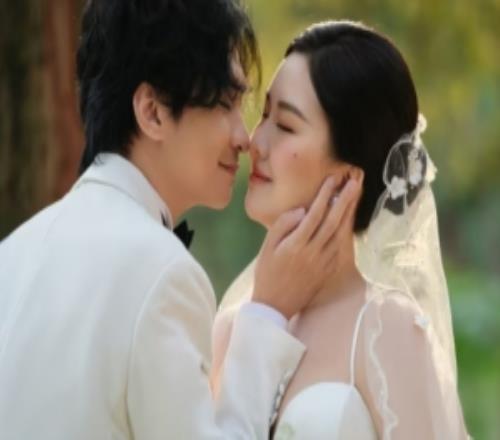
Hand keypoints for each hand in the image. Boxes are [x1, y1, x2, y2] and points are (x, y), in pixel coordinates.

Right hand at [252, 174, 361, 318]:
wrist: (275, 306)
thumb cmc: (267, 274)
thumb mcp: (266, 248)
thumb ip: (282, 226)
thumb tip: (301, 210)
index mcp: (296, 245)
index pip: (314, 214)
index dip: (325, 195)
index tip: (332, 180)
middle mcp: (313, 252)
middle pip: (333, 221)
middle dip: (344, 200)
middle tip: (355, 182)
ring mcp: (324, 262)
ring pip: (340, 234)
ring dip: (348, 213)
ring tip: (355, 197)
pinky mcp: (329, 270)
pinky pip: (341, 247)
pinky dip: (346, 232)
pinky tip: (349, 221)